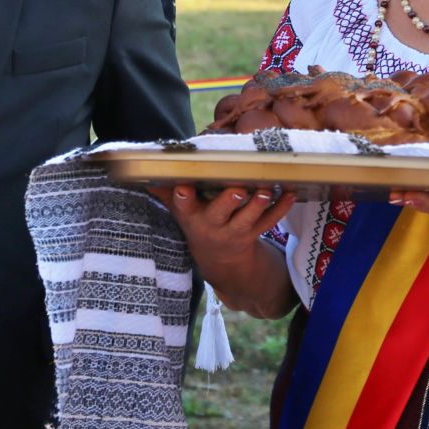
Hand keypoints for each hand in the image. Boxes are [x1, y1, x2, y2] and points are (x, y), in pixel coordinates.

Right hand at [150, 184, 297, 316]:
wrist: (218, 258)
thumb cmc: (196, 221)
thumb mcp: (177, 210)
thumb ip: (163, 189)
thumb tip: (138, 170)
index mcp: (191, 216)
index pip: (184, 206)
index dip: (184, 197)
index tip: (184, 187)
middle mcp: (212, 225)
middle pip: (221, 212)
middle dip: (229, 201)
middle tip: (238, 188)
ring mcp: (235, 230)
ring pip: (249, 217)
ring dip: (259, 203)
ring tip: (267, 188)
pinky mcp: (254, 232)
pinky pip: (269, 221)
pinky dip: (281, 208)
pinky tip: (290, 193)